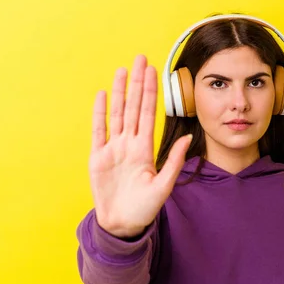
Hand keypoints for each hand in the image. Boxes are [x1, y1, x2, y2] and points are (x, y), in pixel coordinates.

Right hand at [88, 55, 192, 237]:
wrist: (122, 225)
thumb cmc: (145, 209)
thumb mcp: (164, 185)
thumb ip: (174, 161)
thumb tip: (186, 138)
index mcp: (145, 149)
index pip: (149, 114)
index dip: (151, 92)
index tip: (154, 71)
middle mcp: (129, 144)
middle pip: (133, 107)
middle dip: (137, 83)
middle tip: (140, 59)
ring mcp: (113, 149)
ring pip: (116, 114)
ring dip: (119, 92)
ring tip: (122, 70)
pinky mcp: (97, 157)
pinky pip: (98, 131)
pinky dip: (100, 113)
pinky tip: (103, 95)